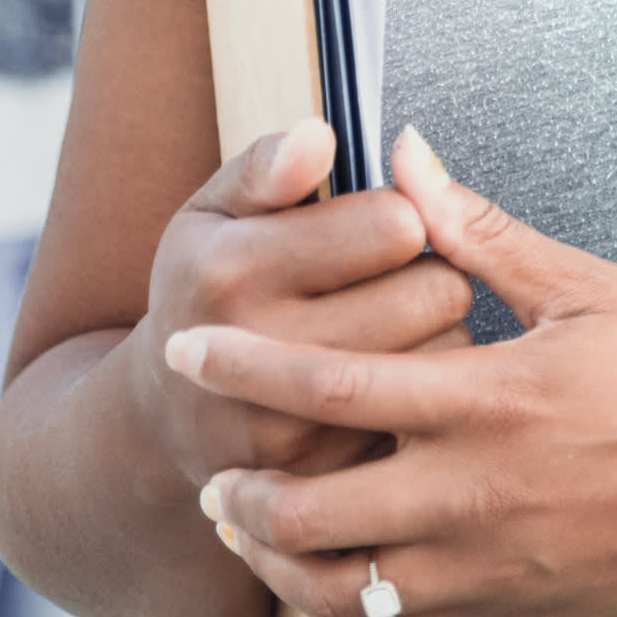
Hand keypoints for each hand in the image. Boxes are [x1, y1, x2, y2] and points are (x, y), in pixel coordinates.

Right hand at [135, 123, 475, 498]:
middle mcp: (257, 352)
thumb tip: (320, 136)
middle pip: (436, 289)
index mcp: (231, 269)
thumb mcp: (213, 212)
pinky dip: (425, 401)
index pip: (396, 222)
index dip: (406, 215)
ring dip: (441, 337)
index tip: (384, 226)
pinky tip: (388, 387)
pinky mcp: (327, 480)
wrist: (169, 418)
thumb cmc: (209, 289)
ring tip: (394, 329)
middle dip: (435, 273)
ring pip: (448, 356)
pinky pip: (430, 420)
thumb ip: (266, 166)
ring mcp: (292, 426)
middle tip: (399, 279)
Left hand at [177, 125, 616, 616]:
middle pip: (311, 509)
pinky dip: (344, 596)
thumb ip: (478, 230)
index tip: (186, 343)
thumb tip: (402, 154)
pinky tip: (330, 563)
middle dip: (241, 488)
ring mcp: (493, 567)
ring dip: (278, 557)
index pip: (333, 379)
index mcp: (492, 399)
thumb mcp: (587, 288)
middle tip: (208, 461)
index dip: (247, 362)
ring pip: (341, 587)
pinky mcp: (512, 613)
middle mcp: (480, 494)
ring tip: (250, 521)